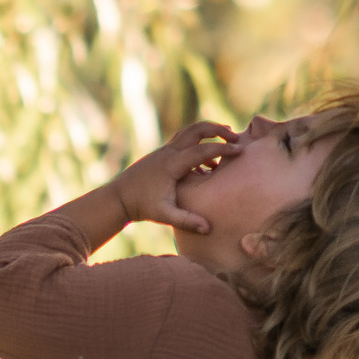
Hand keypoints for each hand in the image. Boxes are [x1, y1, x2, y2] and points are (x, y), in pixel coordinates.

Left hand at [110, 120, 237, 234]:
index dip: (223, 149)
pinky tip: (207, 163)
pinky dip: (198, 144)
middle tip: (236, 137)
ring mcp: (163, 151)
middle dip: (218, 130)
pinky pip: (183, 142)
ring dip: (208, 132)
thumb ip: (186, 220)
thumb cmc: (140, 207)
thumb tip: (208, 229)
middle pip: (196, 130)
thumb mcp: (164, 215)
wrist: (117, 198)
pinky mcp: (161, 155)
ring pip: (189, 131)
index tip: (241, 150)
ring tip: (227, 138)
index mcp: (172, 164)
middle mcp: (168, 152)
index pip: (202, 150)